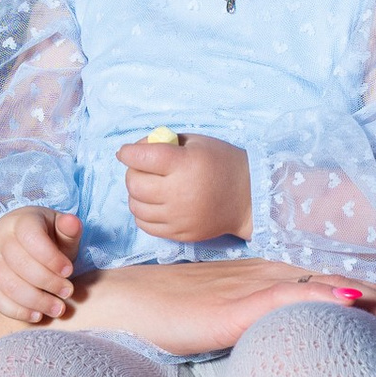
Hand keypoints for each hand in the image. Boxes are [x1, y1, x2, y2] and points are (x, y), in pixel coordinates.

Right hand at [0, 205, 83, 324]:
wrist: (21, 243)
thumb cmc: (48, 239)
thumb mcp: (61, 231)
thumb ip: (69, 229)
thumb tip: (72, 222)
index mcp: (19, 221)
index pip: (32, 238)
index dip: (52, 258)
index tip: (69, 271)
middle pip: (20, 264)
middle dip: (48, 282)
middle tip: (68, 292)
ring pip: (8, 284)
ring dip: (36, 301)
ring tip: (58, 309)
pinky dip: (17, 311)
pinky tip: (37, 316)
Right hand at [64, 256, 375, 361]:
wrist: (121, 302)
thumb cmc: (167, 314)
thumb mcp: (227, 321)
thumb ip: (264, 328)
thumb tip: (297, 353)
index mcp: (275, 278)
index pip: (345, 290)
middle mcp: (275, 274)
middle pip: (354, 288)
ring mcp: (257, 285)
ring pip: (334, 292)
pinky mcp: (236, 304)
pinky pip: (290, 297)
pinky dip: (326, 300)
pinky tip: (354, 306)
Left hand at [116, 129, 252, 244]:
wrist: (249, 198)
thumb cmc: (222, 163)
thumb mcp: (197, 142)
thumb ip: (165, 143)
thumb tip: (135, 151)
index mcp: (185, 165)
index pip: (142, 157)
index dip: (128, 153)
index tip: (126, 152)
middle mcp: (180, 193)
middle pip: (134, 184)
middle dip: (132, 172)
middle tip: (142, 167)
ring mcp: (178, 217)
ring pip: (136, 206)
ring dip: (136, 193)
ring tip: (149, 186)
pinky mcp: (179, 234)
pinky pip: (145, 225)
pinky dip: (143, 212)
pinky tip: (153, 203)